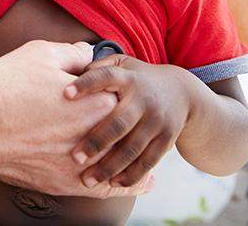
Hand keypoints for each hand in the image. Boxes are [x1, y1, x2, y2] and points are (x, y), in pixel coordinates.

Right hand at [0, 41, 153, 197]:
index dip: (118, 85)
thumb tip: (88, 55)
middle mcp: (96, 137)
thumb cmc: (3, 89)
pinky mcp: (64, 183)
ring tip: (147, 159)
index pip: (124, 93)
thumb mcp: (39, 54)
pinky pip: (104, 189)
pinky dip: (122, 186)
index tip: (117, 82)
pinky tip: (134, 184)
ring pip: (120, 163)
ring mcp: (81, 164)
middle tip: (135, 114)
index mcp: (97, 102)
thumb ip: (73, 53)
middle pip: (126, 130)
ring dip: (134, 159)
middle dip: (130, 122)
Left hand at [65, 54, 194, 187]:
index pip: (106, 77)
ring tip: (88, 179)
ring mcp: (157, 121)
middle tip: (75, 157)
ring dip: (110, 166)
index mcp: (128, 78)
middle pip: (119, 122)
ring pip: (132, 148)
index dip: (86, 84)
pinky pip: (148, 161)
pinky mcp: (166, 139)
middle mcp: (144, 99)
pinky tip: (113, 183)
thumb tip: (66, 73)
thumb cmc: (137, 78)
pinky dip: (131, 175)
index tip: (65, 94)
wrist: (182, 92)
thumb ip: (98, 67)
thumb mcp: (123, 64)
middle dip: (96, 141)